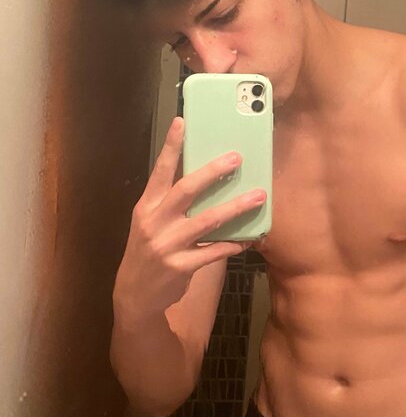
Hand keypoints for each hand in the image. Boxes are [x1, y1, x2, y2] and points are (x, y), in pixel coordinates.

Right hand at [113, 116, 266, 314]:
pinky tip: (249, 239)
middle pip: (186, 190)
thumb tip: (205, 179)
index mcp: (147, 206)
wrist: (135, 294)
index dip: (171, 147)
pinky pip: (214, 251)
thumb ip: (170, 203)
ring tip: (258, 196)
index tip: (182, 122)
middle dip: (212, 172)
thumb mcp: (150, 223)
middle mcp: (155, 222)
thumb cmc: (149, 251)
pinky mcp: (181, 266)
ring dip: (236, 207)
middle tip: (236, 158)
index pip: (159, 171)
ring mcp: (167, 245)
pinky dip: (233, 244)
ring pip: (207, 220)